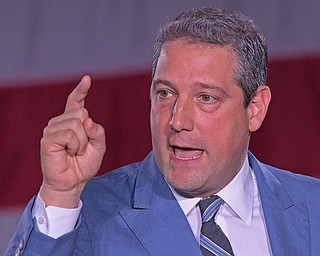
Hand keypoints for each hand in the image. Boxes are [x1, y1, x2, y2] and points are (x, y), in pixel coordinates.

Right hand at [39, 75, 105, 207]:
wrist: (73, 182)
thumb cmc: (84, 165)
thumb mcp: (99, 147)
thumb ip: (97, 132)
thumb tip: (87, 119)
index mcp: (72, 122)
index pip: (76, 102)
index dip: (81, 90)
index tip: (87, 79)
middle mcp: (61, 122)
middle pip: (83, 113)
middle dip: (88, 133)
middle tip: (81, 148)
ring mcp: (52, 129)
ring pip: (77, 123)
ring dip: (82, 142)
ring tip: (74, 152)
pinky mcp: (48, 138)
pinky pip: (70, 134)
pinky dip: (75, 146)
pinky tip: (68, 153)